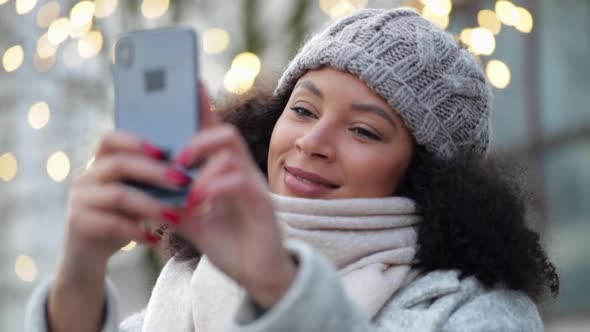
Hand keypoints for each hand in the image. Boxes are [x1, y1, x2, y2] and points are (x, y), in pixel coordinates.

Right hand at [62, 131, 187, 278]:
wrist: (88, 256)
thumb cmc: (119, 220)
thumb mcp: (134, 198)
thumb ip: (149, 184)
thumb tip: (185, 176)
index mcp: (99, 164)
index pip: (111, 139)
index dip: (137, 142)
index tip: (165, 152)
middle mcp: (86, 177)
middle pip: (120, 164)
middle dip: (155, 172)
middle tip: (183, 182)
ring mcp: (78, 199)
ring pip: (118, 195)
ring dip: (151, 206)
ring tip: (175, 217)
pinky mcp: (77, 222)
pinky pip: (111, 223)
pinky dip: (136, 232)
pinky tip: (154, 241)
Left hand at [173, 84, 296, 306]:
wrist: (258, 275)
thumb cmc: (230, 244)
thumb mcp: (193, 221)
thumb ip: (173, 203)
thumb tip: (144, 189)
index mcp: (225, 173)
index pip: (213, 133)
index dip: (203, 108)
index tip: (190, 84)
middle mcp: (242, 173)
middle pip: (226, 133)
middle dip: (198, 137)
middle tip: (178, 158)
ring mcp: (254, 187)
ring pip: (231, 153)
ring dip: (203, 165)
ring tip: (184, 188)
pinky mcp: (262, 205)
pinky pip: (238, 182)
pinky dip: (213, 188)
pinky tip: (197, 204)